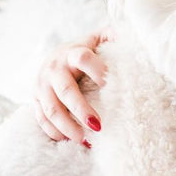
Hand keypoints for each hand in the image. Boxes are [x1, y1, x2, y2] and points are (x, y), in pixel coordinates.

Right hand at [33, 28, 111, 143]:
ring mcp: (42, 85)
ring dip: (68, 127)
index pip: (83, 59)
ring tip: (86, 140)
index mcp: (72, 53)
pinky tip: (70, 141)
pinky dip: (55, 132)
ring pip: (51, 109)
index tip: (110, 85)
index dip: (97, 70)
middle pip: (65, 91)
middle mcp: (54, 69)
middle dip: (81, 110)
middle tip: (99, 126)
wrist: (55, 57)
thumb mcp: (98, 40)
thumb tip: (139, 35)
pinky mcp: (36, 100)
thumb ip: (114, 36)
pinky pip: (41, 119)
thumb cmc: (85, 52)